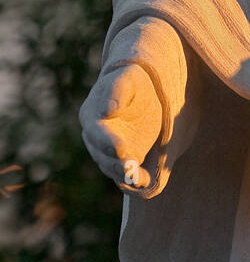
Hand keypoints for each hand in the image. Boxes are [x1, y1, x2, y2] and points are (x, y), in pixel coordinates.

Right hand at [79, 63, 162, 191]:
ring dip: (125, 174)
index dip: (107, 142)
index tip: (120, 149)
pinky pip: (125, 173)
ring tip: (137, 178)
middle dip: (116, 163)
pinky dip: (135, 179)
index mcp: (91, 115)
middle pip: (102, 155)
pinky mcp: (123, 159)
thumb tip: (106, 110)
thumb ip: (117, 90)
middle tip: (130, 168)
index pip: (96, 133)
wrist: (144, 94)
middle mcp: (95, 137)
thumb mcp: (127, 79)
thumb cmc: (133, 82)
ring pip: (112, 167)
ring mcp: (107, 151)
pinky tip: (145, 182)